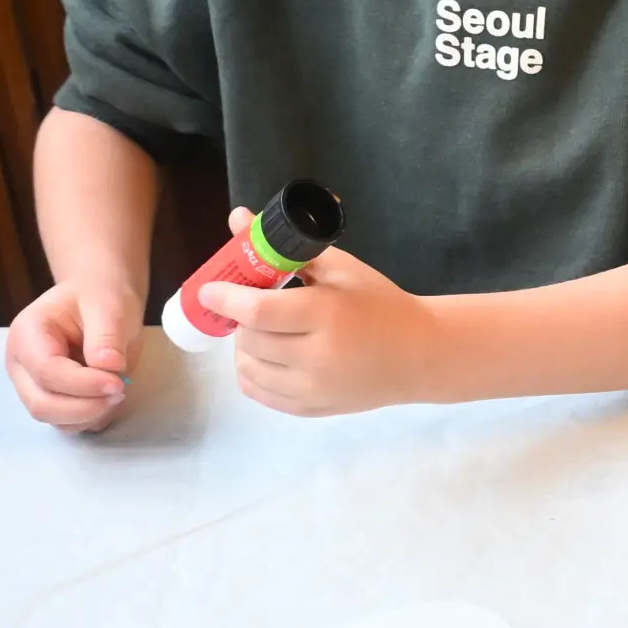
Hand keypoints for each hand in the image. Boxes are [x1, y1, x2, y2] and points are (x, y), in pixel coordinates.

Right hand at [6, 276, 140, 430]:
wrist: (99, 300)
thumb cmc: (100, 298)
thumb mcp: (109, 306)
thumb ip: (106, 336)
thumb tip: (109, 366)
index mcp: (27, 333)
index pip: (46, 371)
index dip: (83, 384)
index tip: (118, 383)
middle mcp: (20, 364)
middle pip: (42, 403)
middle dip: (85, 406)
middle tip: (120, 392)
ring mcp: (31, 385)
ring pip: (53, 419)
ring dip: (89, 414)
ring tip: (118, 391)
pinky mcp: (49, 400)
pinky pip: (66, 423)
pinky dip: (90, 419)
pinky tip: (108, 399)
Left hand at [195, 219, 428, 415]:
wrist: (418, 354)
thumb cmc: (379, 303)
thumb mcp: (341, 269)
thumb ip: (287, 250)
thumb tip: (237, 218)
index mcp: (327, 315)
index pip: (258, 311)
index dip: (226, 299)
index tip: (209, 290)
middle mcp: (316, 357)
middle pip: (250, 339)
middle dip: (241, 319)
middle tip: (251, 305)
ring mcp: (312, 389)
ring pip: (248, 368)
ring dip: (245, 346)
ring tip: (263, 330)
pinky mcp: (309, 409)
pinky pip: (258, 392)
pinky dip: (252, 371)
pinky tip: (267, 355)